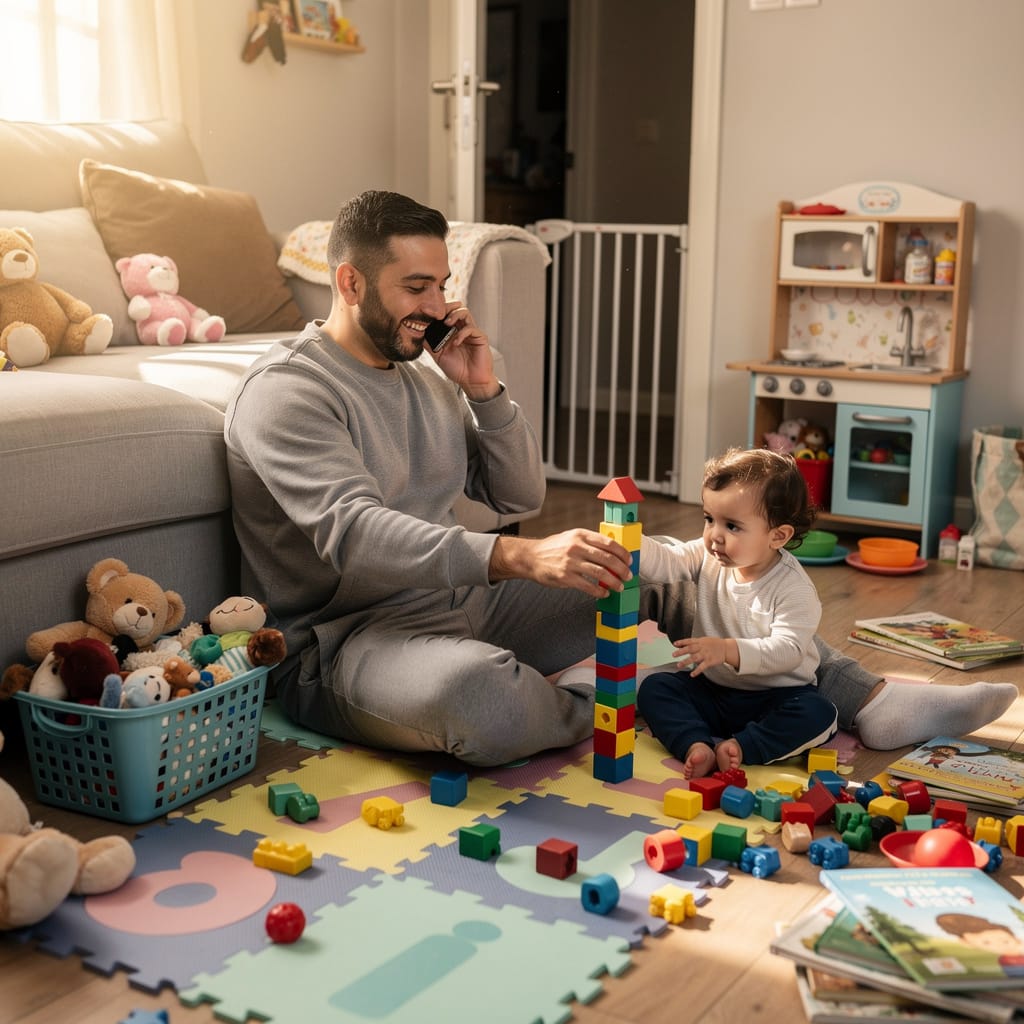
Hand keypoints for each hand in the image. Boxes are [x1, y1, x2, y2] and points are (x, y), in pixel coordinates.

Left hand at [428, 303, 499, 400]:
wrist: (471, 381)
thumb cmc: (457, 369)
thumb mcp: (438, 355)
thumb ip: (429, 344)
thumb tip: (416, 334)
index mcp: (452, 331)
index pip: (445, 314)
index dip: (436, 310)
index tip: (425, 311)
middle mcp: (462, 328)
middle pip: (456, 308)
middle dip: (446, 307)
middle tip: (436, 313)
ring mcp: (471, 332)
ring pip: (465, 313)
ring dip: (454, 315)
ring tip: (446, 323)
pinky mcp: (480, 338)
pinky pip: (471, 329)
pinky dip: (462, 333)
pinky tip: (456, 343)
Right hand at [490, 529, 633, 596]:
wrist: (530, 557)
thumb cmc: (553, 548)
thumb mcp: (571, 538)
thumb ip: (590, 542)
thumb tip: (612, 553)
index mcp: (580, 535)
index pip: (609, 543)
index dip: (623, 553)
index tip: (629, 561)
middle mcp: (576, 547)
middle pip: (608, 558)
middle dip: (622, 569)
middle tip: (628, 576)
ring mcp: (571, 562)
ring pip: (600, 573)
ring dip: (614, 582)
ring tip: (619, 587)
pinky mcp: (566, 577)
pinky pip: (588, 586)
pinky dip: (599, 591)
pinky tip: (603, 593)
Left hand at [672, 636, 737, 676]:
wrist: (726, 648)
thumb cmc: (713, 644)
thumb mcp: (704, 640)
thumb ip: (693, 642)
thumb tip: (681, 645)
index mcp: (700, 641)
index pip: (689, 641)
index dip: (682, 642)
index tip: (674, 644)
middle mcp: (702, 647)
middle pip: (690, 649)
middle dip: (681, 651)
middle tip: (673, 655)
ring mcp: (706, 654)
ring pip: (695, 658)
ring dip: (686, 661)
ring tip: (679, 665)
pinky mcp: (710, 661)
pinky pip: (702, 666)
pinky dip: (697, 671)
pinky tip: (692, 674)